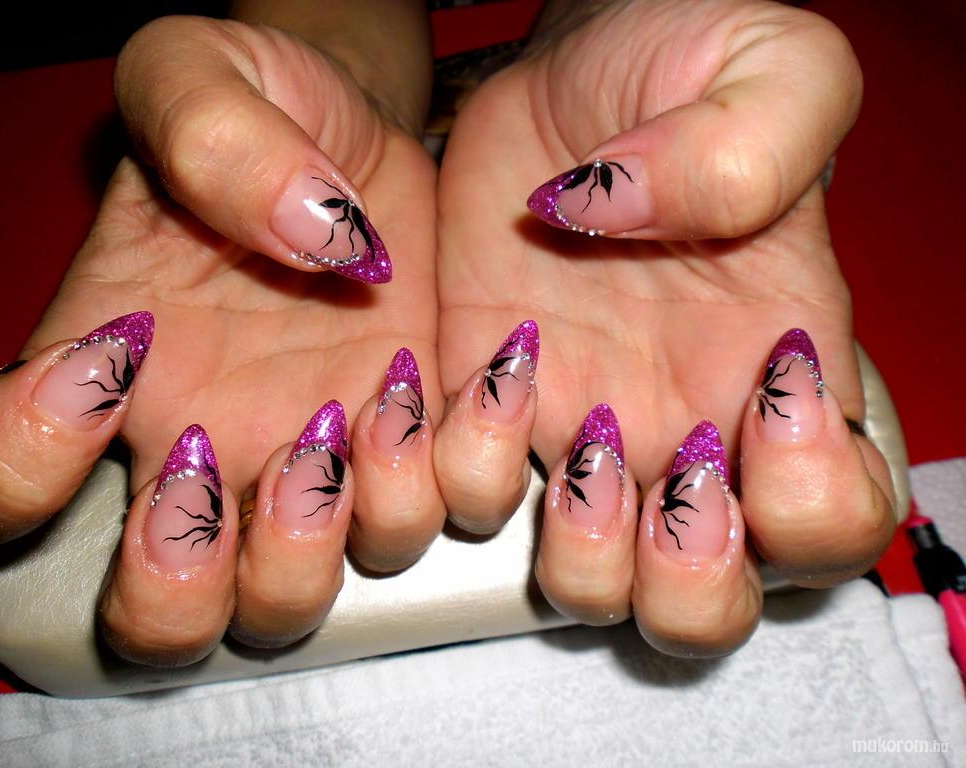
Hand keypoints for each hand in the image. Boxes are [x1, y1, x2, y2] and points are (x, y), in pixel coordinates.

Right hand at [0, 9, 445, 664]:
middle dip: (175, 584)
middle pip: (154, 618)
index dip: (12, 468)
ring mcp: (309, 465)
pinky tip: (458, 377)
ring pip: (287, 602)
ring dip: (315, 540)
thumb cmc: (263, 111)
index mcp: (104, 375)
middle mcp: (200, 450)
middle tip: (215, 456)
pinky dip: (446, 473)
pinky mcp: (411, 445)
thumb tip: (304, 234)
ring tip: (355, 404)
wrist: (361, 136)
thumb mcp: (204, 78)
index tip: (101, 366)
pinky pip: (431, 516)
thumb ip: (211, 136)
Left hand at [433, 0, 895, 655]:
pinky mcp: (485, 401)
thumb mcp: (767, 69)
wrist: (568, 76)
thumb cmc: (682, 63)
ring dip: (579, 550)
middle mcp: (685, 426)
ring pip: (587, 585)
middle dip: (685, 580)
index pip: (836, 519)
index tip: (767, 399)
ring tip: (573, 433)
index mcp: (781, 375)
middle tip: (662, 470)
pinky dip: (459, 474)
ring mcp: (579, 427)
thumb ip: (747, 150)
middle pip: (705, 603)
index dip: (813, 503)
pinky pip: (463, 497)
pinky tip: (474, 382)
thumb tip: (630, 226)